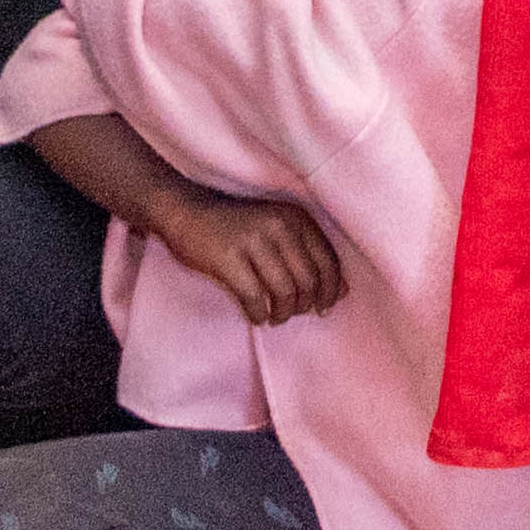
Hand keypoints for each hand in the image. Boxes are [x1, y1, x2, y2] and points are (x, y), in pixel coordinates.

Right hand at [150, 180, 350, 325]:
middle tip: (292, 313)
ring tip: (275, 317)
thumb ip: (309, 256)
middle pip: (309, 281)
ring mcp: (253, 241)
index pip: (328, 261)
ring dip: (283, 313)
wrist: (187, 212)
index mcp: (296, 218)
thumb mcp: (278, 231)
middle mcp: (279, 225)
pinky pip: (255, 298)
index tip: (324, 308)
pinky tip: (257, 316)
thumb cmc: (238, 228)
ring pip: (284, 292)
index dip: (330, 291)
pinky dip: (259, 314)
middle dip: (305, 305)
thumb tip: (342, 293)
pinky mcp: (228, 258)